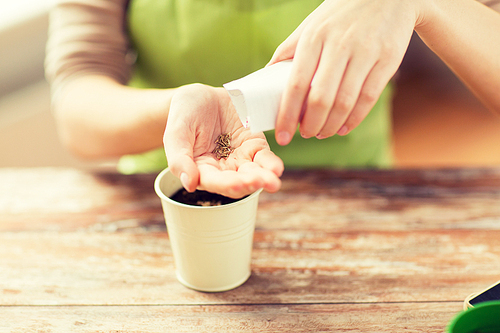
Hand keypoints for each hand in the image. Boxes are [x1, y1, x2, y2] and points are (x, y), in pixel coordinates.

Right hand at [164, 84, 283, 198]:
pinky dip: (271, 164)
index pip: (213, 182)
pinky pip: (264, 158)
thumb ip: (179, 159)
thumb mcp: (176, 132)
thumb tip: (189, 184)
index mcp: (200, 170)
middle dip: (248, 183)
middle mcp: (222, 169)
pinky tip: (276, 169)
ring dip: (263, 178)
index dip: (225, 184)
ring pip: (253, 173)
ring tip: (272, 181)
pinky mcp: (254, 146)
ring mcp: (240, 158)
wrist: (201, 96)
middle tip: (258, 181)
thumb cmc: (184, 114)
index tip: (237, 184)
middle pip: (237, 182)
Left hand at [269, 0, 419, 144]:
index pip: (295, 85)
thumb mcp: (312, 25)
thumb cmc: (341, 14)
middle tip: (305, 134)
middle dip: (310, 125)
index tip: (282, 135)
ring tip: (322, 133)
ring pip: (345, 102)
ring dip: (330, 126)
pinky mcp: (388, 59)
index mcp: (314, 37)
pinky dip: (354, 119)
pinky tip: (343, 127)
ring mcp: (366, 52)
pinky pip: (368, 98)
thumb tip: (266, 75)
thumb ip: (289, 49)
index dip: (287, 115)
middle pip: (321, 99)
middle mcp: (339, 45)